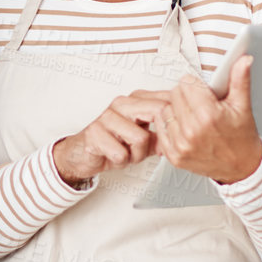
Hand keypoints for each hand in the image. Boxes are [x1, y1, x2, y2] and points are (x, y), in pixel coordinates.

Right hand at [51, 91, 172, 186]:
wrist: (82, 154)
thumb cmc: (112, 143)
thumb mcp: (142, 139)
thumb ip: (161, 136)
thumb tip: (178, 138)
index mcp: (135, 100)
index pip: (166, 100)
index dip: (176, 119)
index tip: (177, 134)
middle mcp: (122, 104)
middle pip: (158, 111)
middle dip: (159, 136)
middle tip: (154, 148)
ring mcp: (107, 117)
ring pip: (141, 137)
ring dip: (137, 154)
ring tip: (128, 154)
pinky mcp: (95, 133)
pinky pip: (121, 153)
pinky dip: (121, 161)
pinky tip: (114, 157)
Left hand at [153, 56, 261, 183]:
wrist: (241, 167)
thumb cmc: (242, 138)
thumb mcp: (243, 106)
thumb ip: (239, 79)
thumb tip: (243, 60)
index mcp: (208, 115)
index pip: (185, 83)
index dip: (196, 85)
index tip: (204, 93)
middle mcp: (192, 131)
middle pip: (174, 95)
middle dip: (186, 96)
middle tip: (200, 105)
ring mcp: (181, 145)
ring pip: (165, 111)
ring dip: (176, 111)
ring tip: (192, 117)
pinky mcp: (174, 155)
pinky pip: (160, 129)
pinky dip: (169, 126)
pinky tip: (184, 128)